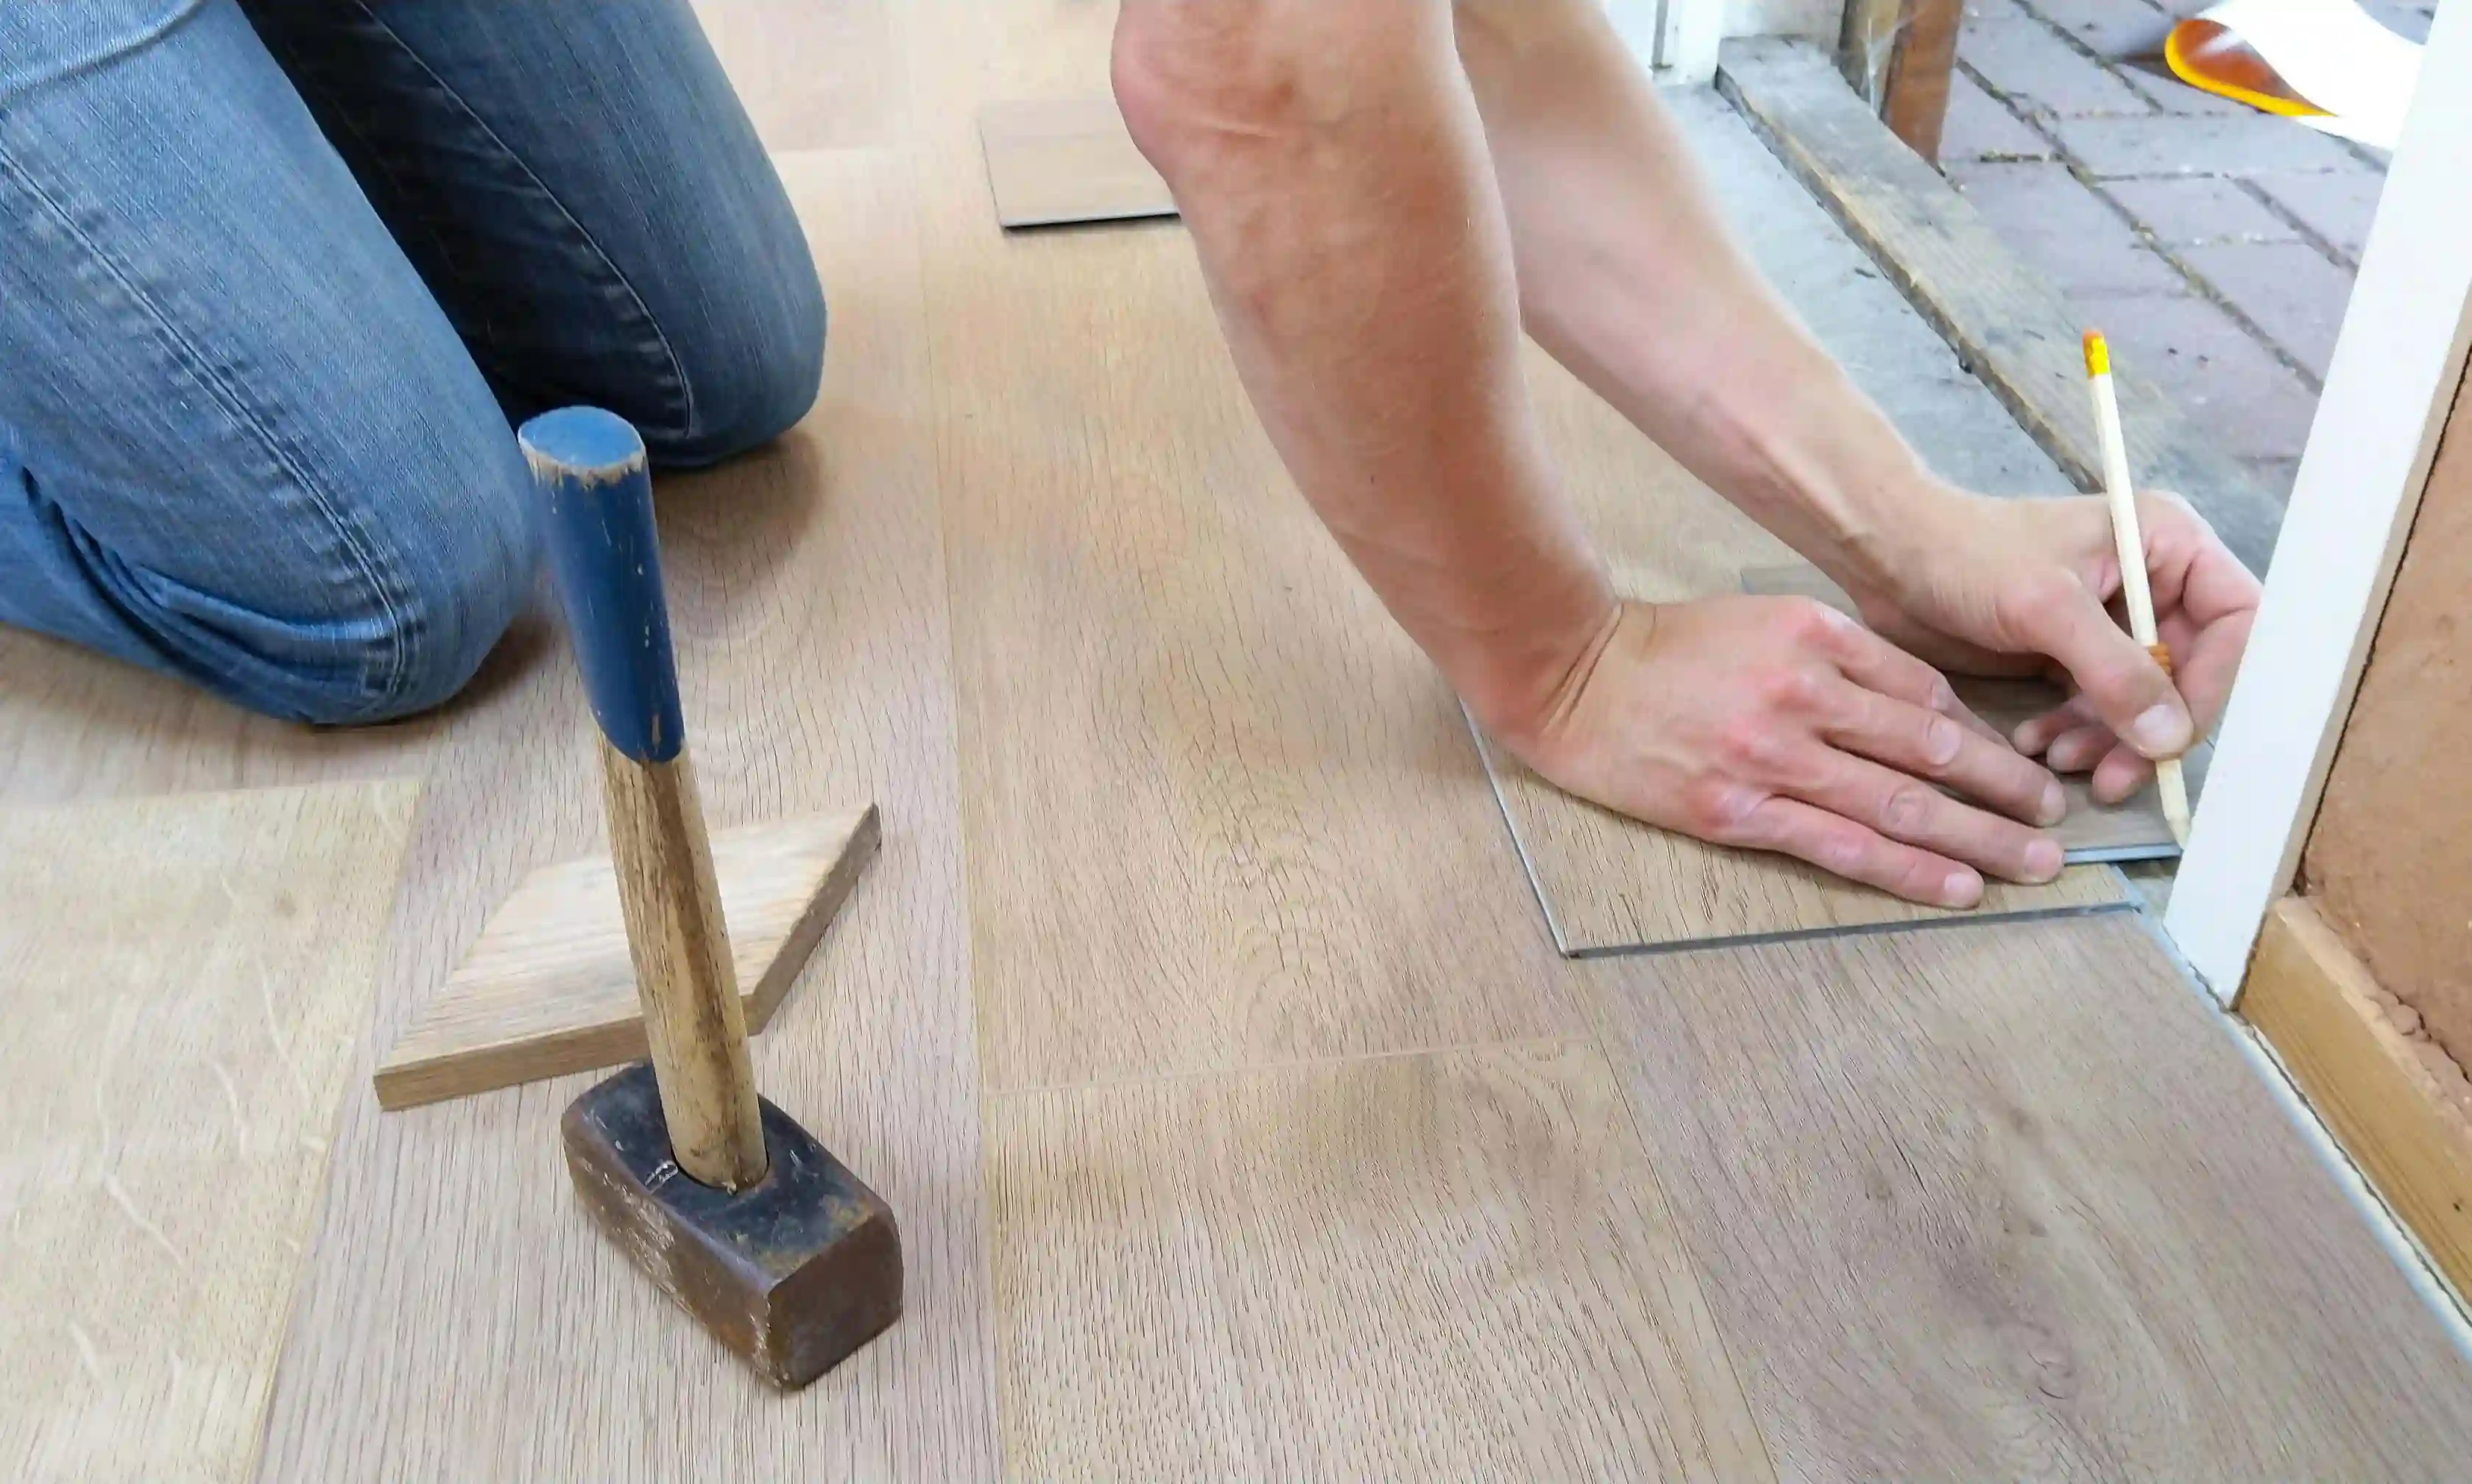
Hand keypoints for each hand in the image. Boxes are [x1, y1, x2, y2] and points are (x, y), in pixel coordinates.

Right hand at [1509, 597, 2068, 906]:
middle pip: (1930, 748)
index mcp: (1816, 636)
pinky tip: (1955, 887)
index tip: (2022, 765)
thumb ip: (1841, 657)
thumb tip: (1925, 710)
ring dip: (1978, 838)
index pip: (1925, 692)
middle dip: (2004, 789)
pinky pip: (1840, 846)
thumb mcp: (1764, 621)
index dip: (1985, 735)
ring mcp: (1770, 755)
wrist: (1571, 676)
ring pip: (1899, 802)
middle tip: (2054, 820)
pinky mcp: (1737, 809)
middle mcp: (1803, 693)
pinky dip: (1907, 870)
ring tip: (2032, 863)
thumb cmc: (1669, 649)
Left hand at [1831, 487, 2259, 801]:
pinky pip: (2097, 709)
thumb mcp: (2047, 608)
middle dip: (2149, 729)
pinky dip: (2075, 734)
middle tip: (2112, 778)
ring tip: (2057, 760)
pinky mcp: (2072, 654)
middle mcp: (2153, 582)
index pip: (2235, 621)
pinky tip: (2035, 745)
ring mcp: (2113, 622)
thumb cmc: (1967, 556)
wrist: (1889, 555)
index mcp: (2167, 544)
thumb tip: (2171, 739)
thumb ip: (2116, 671)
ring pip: (2142, 701)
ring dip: (2107, 741)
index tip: (2173, 735)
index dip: (2216, 683)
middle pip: (2191, 673)